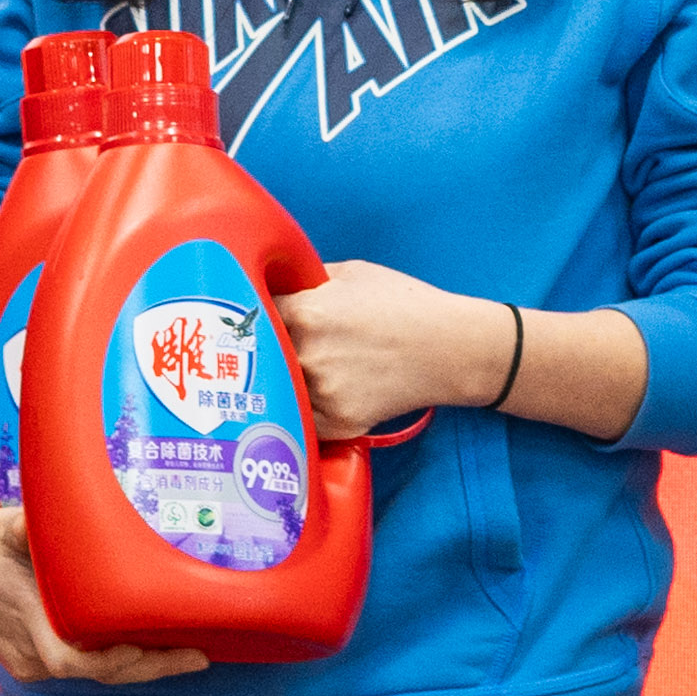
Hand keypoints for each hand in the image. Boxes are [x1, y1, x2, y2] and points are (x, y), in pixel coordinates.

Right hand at [0, 410, 208, 688]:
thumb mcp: (5, 524)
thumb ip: (30, 525)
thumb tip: (62, 505)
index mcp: (25, 622)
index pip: (74, 661)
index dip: (115, 662)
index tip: (149, 648)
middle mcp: (29, 654)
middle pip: (99, 676)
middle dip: (150, 669)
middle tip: (200, 656)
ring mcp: (31, 664)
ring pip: (95, 676)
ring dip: (140, 667)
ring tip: (189, 653)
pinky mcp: (35, 663)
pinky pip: (85, 669)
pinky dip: (119, 662)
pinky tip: (155, 649)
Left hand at [270, 261, 504, 438]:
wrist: (450, 348)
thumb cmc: (405, 304)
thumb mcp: (352, 273)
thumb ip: (307, 279)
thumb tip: (275, 282)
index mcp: (306, 312)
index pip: (253, 315)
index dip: (250, 315)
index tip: (246, 318)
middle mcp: (308, 354)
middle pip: (260, 354)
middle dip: (261, 349)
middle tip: (255, 348)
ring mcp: (322, 392)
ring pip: (279, 388)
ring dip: (280, 381)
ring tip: (288, 371)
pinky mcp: (338, 422)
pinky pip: (302, 418)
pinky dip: (302, 410)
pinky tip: (309, 396)